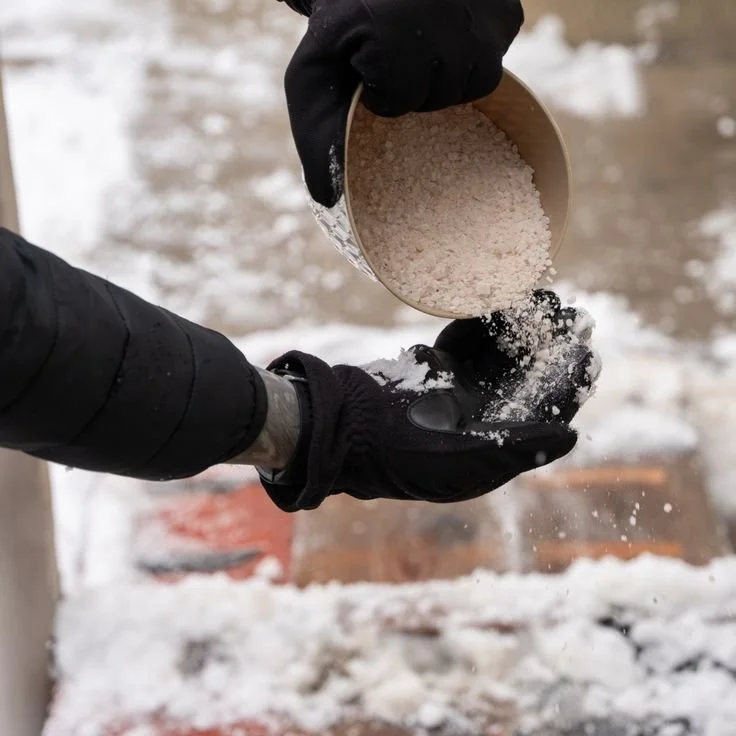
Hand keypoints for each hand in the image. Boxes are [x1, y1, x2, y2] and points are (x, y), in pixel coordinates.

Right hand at [258, 291, 597, 511]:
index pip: (541, 412)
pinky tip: (501, 299)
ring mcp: (458, 389)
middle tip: (573, 315)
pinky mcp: (435, 368)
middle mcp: (482, 416)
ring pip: (500, 354)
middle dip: (549, 346)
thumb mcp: (464, 461)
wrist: (343, 430)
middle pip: (527, 376)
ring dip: (521, 327)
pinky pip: (467, 340)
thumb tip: (571, 434)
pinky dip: (483, 320)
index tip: (588, 353)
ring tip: (543, 298)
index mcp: (494, 444)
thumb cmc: (401, 458)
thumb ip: (517, 448)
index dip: (567, 384)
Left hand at [283, 0, 523, 206]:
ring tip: (425, 51)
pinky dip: (478, 55)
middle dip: (420, 88)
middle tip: (399, 58)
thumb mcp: (313, 78)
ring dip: (450, 78)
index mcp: (389, 32)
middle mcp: (442, 12)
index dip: (385, 96)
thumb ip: (317, 136)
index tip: (369, 69)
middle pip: (446, 93)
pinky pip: (500, 57)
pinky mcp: (507, 10)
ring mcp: (480, 8)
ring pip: (480, 80)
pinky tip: (450, 36)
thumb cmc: (341, 32)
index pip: (402, 100)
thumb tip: (330, 200)